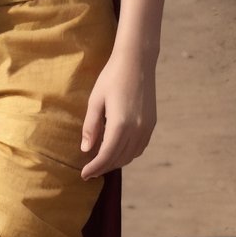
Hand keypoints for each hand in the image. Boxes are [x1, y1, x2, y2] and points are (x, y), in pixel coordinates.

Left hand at [80, 50, 156, 178]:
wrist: (137, 61)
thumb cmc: (112, 77)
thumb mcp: (95, 101)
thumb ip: (91, 127)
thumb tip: (86, 150)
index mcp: (120, 124)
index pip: (106, 155)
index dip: (95, 168)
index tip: (84, 175)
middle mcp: (137, 129)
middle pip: (119, 158)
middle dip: (103, 167)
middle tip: (89, 171)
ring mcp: (147, 127)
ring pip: (131, 155)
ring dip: (116, 162)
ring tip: (101, 162)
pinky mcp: (152, 123)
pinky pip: (140, 147)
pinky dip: (128, 154)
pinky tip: (117, 150)